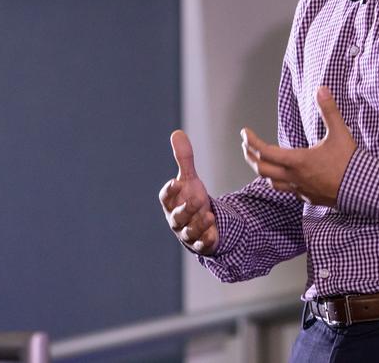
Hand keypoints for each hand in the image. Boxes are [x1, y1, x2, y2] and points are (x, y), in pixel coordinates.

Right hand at [159, 130, 218, 255]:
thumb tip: (177, 133)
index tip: (176, 182)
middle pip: (177, 216)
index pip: (166, 198)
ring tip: (209, 216)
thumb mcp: (190, 179)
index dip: (169, 191)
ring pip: (190, 232)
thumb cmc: (190, 198)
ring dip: (198, 225)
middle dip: (186, 208)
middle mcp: (177, 219)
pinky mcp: (201, 243)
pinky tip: (213, 234)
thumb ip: (184, 159)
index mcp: (172, 203)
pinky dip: (206, 240)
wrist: (202, 223)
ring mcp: (189, 233)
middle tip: (198, 198)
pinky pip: (202, 245)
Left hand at [241, 86, 356, 207]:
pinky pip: (285, 190)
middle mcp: (294, 177)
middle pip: (261, 169)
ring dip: (262, 170)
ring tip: (259, 160)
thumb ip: (329, 110)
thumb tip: (321, 89)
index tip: (245, 132)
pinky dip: (278, 181)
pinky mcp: (307, 197)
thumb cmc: (350, 161)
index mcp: (298, 160)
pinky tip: (282, 176)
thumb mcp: (340, 132)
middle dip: (250, 156)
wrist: (363, 189)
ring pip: (271, 183)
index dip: (252, 141)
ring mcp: (299, 189)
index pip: (265, 151)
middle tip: (246, 144)